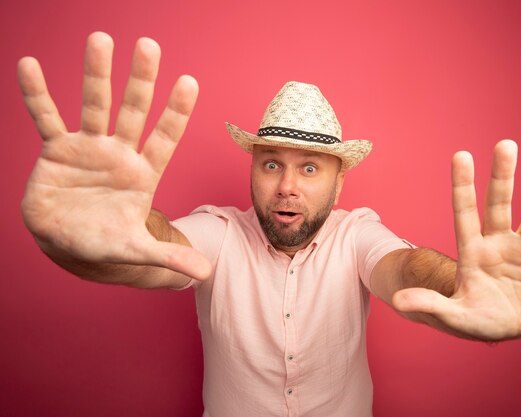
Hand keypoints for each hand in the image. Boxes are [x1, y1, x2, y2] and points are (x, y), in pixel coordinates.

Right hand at [19, 32, 210, 279]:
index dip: (176, 113)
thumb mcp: (136, 249)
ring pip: (94, 105)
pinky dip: (37, 94)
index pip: (165, 138)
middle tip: (150, 45)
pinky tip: (29, 64)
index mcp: (143, 173)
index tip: (190, 82)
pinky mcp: (57, 150)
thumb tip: (204, 272)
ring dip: (96, 74)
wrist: (68, 240)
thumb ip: (169, 256)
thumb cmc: (106, 242)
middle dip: (141, 80)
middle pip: (133, 111)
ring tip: (101, 39)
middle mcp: (119, 153)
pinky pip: (46, 118)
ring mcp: (89, 148)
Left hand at [392, 140, 520, 339]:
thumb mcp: (453, 314)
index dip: (462, 186)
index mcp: (472, 249)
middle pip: (499, 204)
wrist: (508, 326)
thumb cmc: (476, 317)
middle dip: (502, 177)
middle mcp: (498, 241)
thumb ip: (430, 304)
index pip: (464, 212)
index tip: (461, 155)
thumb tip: (398, 301)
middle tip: (505, 144)